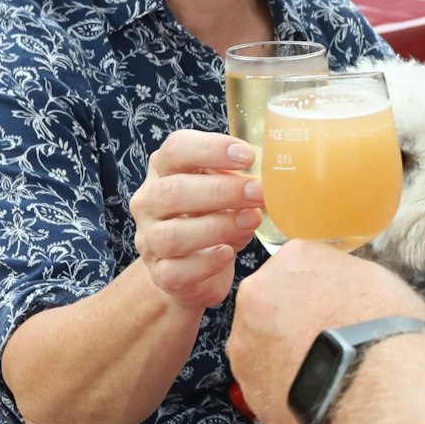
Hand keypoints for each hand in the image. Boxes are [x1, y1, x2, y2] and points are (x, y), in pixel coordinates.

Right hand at [128, 131, 265, 312]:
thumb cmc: (213, 217)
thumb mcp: (225, 191)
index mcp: (165, 171)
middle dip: (221, 191)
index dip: (211, 149)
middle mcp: (149, 203)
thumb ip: (239, 179)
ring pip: (172, 235)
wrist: (193, 269)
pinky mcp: (161, 274)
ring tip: (251, 221)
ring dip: (218, 227)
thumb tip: (275, 177)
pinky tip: (228, 253)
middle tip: (259, 193)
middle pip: (172, 192)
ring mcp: (150, 241)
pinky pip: (177, 271)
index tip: (248, 156)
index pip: (176, 149)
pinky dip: (206, 263)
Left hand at [228, 240, 424, 423]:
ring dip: (284, 352)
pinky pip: (264, 379)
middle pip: (272, 301)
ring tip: (319, 371)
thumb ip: (344, 278)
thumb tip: (341, 292)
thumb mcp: (376, 281)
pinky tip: (312, 391)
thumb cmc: (383, 328)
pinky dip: (282, 384)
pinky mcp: (246, 382)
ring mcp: (245, 339)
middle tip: (323, 338)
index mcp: (294, 258)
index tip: (333, 306)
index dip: (319, 290)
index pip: (300, 266)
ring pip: (262, 342)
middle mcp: (258, 291)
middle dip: (293, 319)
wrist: (371, 382)